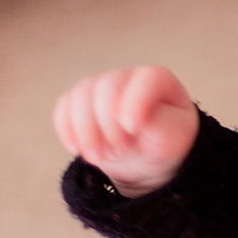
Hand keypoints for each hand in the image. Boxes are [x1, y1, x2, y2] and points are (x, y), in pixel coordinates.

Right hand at [53, 66, 197, 196]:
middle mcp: (128, 77)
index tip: (132, 129)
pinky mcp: (80, 101)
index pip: (148, 79)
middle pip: (108, 86)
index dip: (136, 101)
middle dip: (109, 123)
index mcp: (159, 81)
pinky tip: (76, 149)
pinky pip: (64, 105)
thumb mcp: (173, 140)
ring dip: (85, 130)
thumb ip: (159, 125)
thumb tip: (125, 119)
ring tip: (97, 158)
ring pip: (82, 94)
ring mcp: (101, 86)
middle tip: (121, 151)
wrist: (145, 160)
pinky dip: (66, 129)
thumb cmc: (164, 144)